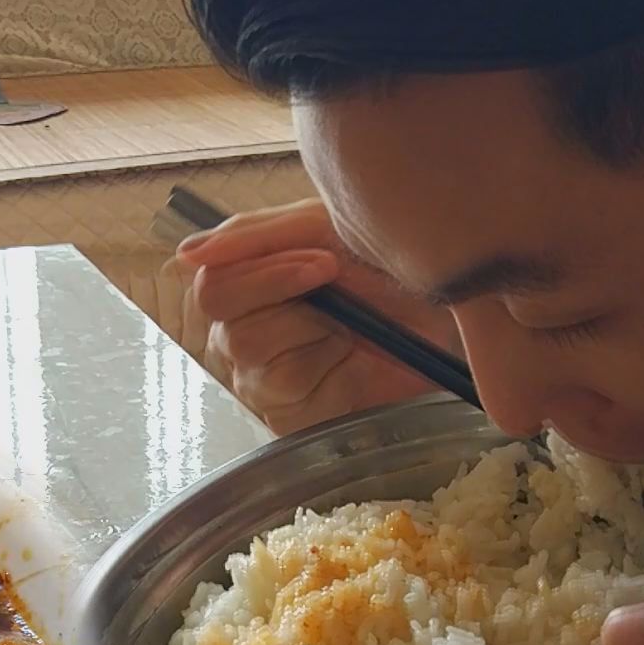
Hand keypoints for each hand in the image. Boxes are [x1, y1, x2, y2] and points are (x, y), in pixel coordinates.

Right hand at [175, 199, 458, 434]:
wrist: (456, 336)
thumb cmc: (397, 284)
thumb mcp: (336, 234)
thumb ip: (262, 233)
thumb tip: (187, 252)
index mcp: (251, 280)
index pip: (211, 263)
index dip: (246, 252)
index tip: (314, 255)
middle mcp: (243, 326)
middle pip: (214, 296)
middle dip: (276, 279)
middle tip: (331, 272)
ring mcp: (258, 372)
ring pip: (242, 335)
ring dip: (306, 316)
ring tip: (353, 315)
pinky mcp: (282, 411)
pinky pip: (277, 377)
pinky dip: (321, 356)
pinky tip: (353, 352)